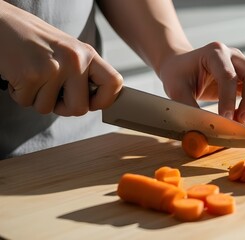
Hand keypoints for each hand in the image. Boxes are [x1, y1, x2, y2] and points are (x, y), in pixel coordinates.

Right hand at [0, 2, 122, 115]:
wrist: (0, 23)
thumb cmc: (33, 40)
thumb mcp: (67, 50)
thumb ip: (82, 72)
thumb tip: (96, 101)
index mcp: (87, 53)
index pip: (114, 83)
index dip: (104, 100)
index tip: (91, 102)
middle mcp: (75, 60)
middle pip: (80, 109)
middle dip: (62, 107)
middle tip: (50, 91)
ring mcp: (54, 68)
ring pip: (49, 109)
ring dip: (36, 98)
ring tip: (31, 75)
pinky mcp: (31, 76)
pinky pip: (28, 103)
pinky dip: (19, 94)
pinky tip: (18, 74)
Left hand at [159, 42, 244, 124]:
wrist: (181, 66)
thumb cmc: (178, 75)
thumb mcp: (176, 89)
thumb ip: (187, 107)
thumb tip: (200, 130)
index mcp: (213, 52)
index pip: (227, 76)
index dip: (229, 99)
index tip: (225, 118)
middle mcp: (232, 54)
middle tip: (243, 122)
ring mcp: (243, 62)